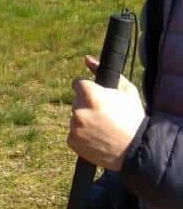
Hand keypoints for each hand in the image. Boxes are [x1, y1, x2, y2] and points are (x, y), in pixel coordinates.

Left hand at [68, 56, 143, 170]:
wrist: (136, 149)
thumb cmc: (133, 116)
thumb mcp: (125, 90)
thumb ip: (102, 71)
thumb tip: (86, 59)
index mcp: (89, 94)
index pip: (77, 83)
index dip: (89, 90)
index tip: (98, 98)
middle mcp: (78, 109)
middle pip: (77, 102)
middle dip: (87, 105)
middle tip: (106, 116)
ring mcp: (74, 126)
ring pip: (75, 118)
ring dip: (85, 121)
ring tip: (104, 128)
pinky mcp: (72, 141)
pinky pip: (73, 133)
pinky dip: (82, 135)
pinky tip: (98, 138)